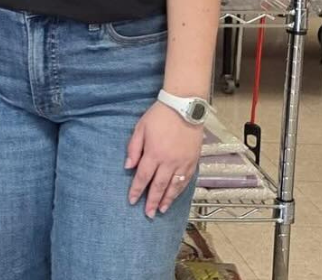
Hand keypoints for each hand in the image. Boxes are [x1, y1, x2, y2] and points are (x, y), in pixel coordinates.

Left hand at [125, 101, 203, 217]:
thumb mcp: (140, 128)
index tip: (131, 200)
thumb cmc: (159, 116)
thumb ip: (133, 148)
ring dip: (166, 199)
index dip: (136, 190)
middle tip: (148, 214)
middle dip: (151, 201)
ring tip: (161, 210)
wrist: (184, 108)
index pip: (143, 177)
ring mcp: (182, 162)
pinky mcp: (192, 161)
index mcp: (153, 153)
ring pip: (173, 186)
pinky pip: (185, 180)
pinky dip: (179, 190)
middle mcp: (168, 161)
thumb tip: (128, 167)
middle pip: (158, 186)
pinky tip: (174, 196)